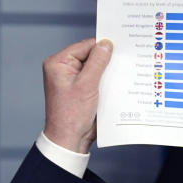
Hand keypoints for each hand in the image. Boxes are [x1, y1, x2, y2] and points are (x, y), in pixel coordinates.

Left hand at [42, 38, 112, 153]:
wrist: (70, 138)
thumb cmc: (71, 114)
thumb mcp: (87, 84)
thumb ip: (97, 62)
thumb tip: (106, 44)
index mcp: (58, 63)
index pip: (85, 46)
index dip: (102, 46)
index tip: (121, 46)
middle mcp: (62, 69)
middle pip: (90, 55)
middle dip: (106, 59)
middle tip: (125, 58)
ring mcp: (71, 79)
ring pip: (94, 67)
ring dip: (107, 70)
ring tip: (122, 71)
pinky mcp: (80, 88)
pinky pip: (95, 78)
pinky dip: (105, 79)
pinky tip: (117, 81)